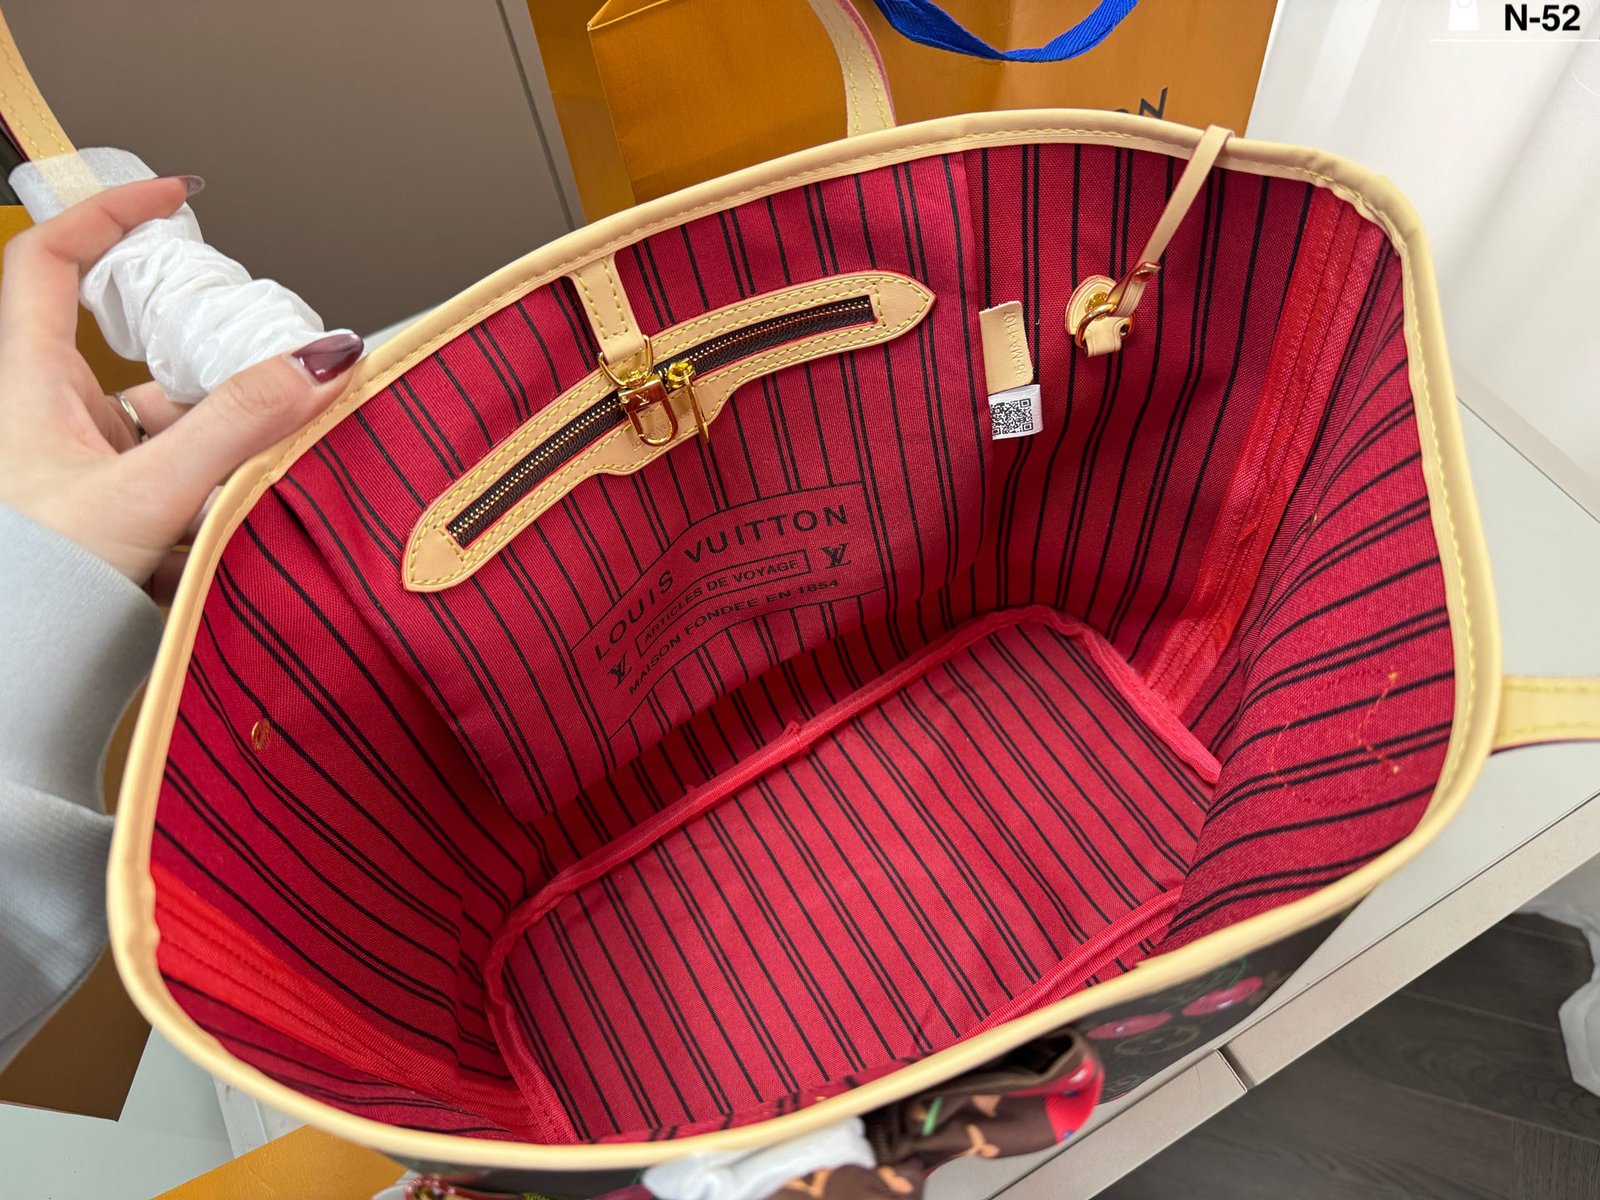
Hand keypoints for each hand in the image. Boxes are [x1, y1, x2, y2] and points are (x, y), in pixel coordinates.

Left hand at [0, 177, 361, 597]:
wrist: (24, 681)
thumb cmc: (38, 593)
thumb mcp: (151, 495)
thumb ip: (241, 427)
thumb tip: (320, 362)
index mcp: (28, 385)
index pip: (52, 258)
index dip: (110, 214)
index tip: (179, 198)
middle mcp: (52, 419)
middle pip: (143, 351)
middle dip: (213, 358)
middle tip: (269, 362)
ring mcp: (85, 471)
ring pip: (171, 424)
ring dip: (225, 442)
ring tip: (261, 474)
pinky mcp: (117, 518)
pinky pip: (182, 480)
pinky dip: (220, 490)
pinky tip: (243, 518)